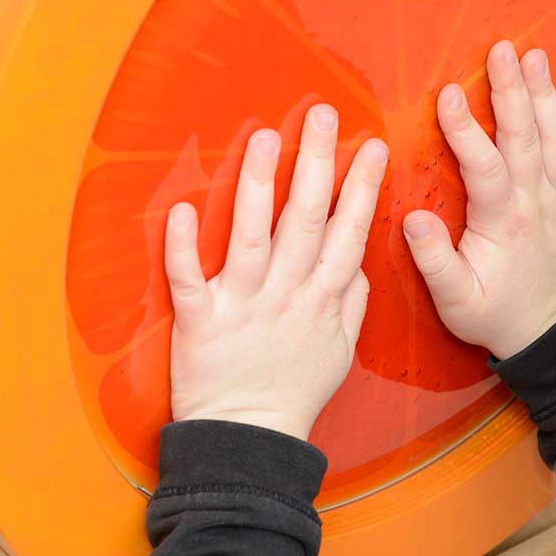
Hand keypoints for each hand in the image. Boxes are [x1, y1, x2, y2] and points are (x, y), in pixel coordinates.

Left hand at [165, 104, 388, 441]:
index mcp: (322, 297)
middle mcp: (286, 292)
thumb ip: (352, 300)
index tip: (372, 145)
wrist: (249, 441)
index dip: (361, 186)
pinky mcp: (201, 321)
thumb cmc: (295, 391)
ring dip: (258, 185)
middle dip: (315, 163)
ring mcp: (243, 304)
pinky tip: (183, 209)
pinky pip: (189, 279)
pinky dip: (183, 247)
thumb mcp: (341, 349)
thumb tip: (359, 260)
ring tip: (265, 137)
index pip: (348, 231)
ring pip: (252, 236)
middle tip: (320, 114)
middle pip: (304, 219)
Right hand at [402, 41, 555, 359]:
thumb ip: (434, 260)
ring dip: (546, 94)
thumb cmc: (493, 313)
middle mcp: (539, 202)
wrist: (547, 333)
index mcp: (504, 222)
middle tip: (501, 50)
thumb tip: (413, 218)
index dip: (465, 129)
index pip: (484, 166)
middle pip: (525, 137)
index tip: (447, 93)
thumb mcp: (455, 299)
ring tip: (535, 55)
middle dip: (511, 90)